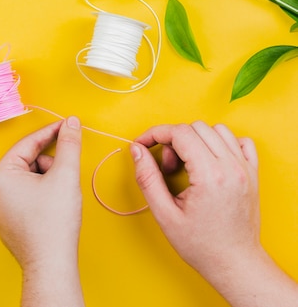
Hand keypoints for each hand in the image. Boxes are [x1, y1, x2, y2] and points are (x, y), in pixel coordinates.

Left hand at [0, 116, 84, 306]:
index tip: (67, 125)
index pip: (28, 143)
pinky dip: (39, 194)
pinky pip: (22, 195)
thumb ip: (69, 144)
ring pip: (26, 178)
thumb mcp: (65, 175)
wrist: (50, 264)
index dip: (51, 132)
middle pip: (26, 161)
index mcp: (1, 174)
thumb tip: (71, 123)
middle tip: (66, 177)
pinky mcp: (5, 219)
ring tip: (59, 197)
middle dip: (49, 164)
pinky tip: (51, 208)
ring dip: (45, 179)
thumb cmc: (53, 223)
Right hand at [131, 121, 297, 305]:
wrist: (234, 263)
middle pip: (196, 128)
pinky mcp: (252, 173)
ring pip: (217, 130)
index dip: (155, 133)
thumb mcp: (164, 214)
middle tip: (166, 166)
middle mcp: (232, 167)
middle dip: (173, 140)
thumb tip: (137, 150)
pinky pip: (240, 141)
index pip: (180, 132)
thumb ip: (147, 178)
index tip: (142, 144)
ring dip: (196, 139)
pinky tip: (209, 160)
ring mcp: (245, 169)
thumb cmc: (200, 244)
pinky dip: (222, 143)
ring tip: (187, 164)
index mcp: (210, 176)